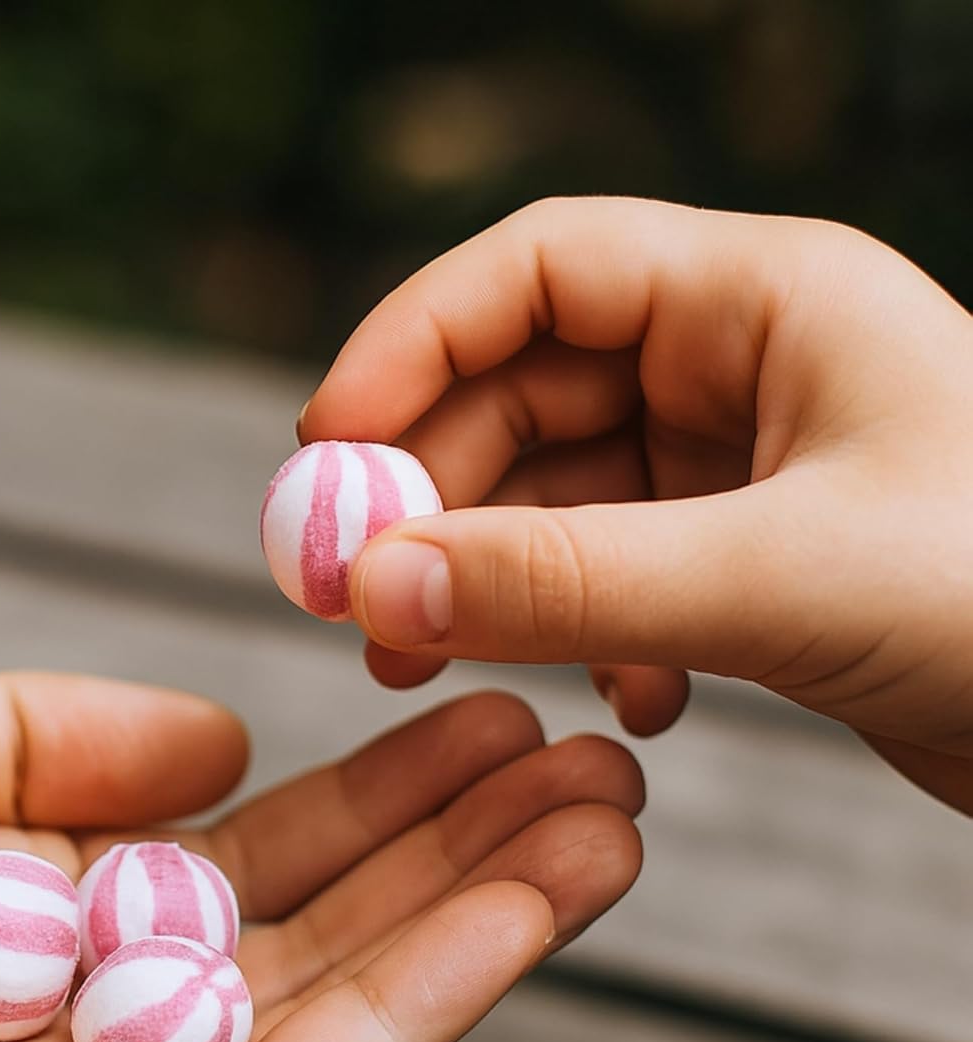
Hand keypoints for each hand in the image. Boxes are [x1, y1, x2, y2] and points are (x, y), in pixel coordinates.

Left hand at [0, 654, 640, 1041]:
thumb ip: (49, 734)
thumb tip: (225, 736)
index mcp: (26, 908)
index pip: (247, 852)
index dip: (374, 790)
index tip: (491, 713)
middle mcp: (75, 1017)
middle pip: (313, 936)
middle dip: (461, 848)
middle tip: (604, 759)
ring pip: (323, 1023)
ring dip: (477, 923)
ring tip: (609, 824)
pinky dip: (405, 1011)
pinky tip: (513, 914)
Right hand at [301, 196, 972, 814]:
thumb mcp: (785, 578)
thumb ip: (570, 580)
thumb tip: (373, 585)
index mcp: (757, 300)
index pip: (532, 272)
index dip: (409, 345)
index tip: (323, 452)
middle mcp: (738, 369)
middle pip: (517, 395)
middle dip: (427, 495)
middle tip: (353, 599)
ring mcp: (738, 473)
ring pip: (553, 500)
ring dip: (488, 579)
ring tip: (435, 669)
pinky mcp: (747, 568)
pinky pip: (611, 581)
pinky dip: (584, 639)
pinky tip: (629, 703)